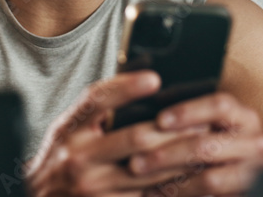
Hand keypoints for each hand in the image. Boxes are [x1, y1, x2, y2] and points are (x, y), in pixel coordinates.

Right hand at [26, 71, 208, 195]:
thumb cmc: (59, 158)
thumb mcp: (67, 128)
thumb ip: (96, 109)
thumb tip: (140, 80)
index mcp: (69, 130)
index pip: (97, 100)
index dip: (127, 87)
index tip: (155, 78)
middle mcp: (79, 158)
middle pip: (136, 138)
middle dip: (173, 129)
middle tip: (201, 119)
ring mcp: (93, 188)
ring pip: (149, 170)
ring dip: (181, 157)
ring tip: (204, 145)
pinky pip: (148, 195)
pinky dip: (171, 185)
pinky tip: (189, 175)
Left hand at [127, 92, 262, 196]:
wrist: (237, 174)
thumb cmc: (214, 144)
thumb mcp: (208, 125)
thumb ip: (188, 118)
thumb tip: (151, 107)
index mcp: (243, 116)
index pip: (219, 106)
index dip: (188, 111)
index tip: (159, 120)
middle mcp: (254, 142)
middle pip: (207, 145)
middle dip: (167, 154)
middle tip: (135, 162)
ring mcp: (253, 170)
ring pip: (208, 178)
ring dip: (171, 181)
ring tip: (144, 181)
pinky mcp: (247, 190)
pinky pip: (210, 194)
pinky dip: (180, 194)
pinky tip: (155, 193)